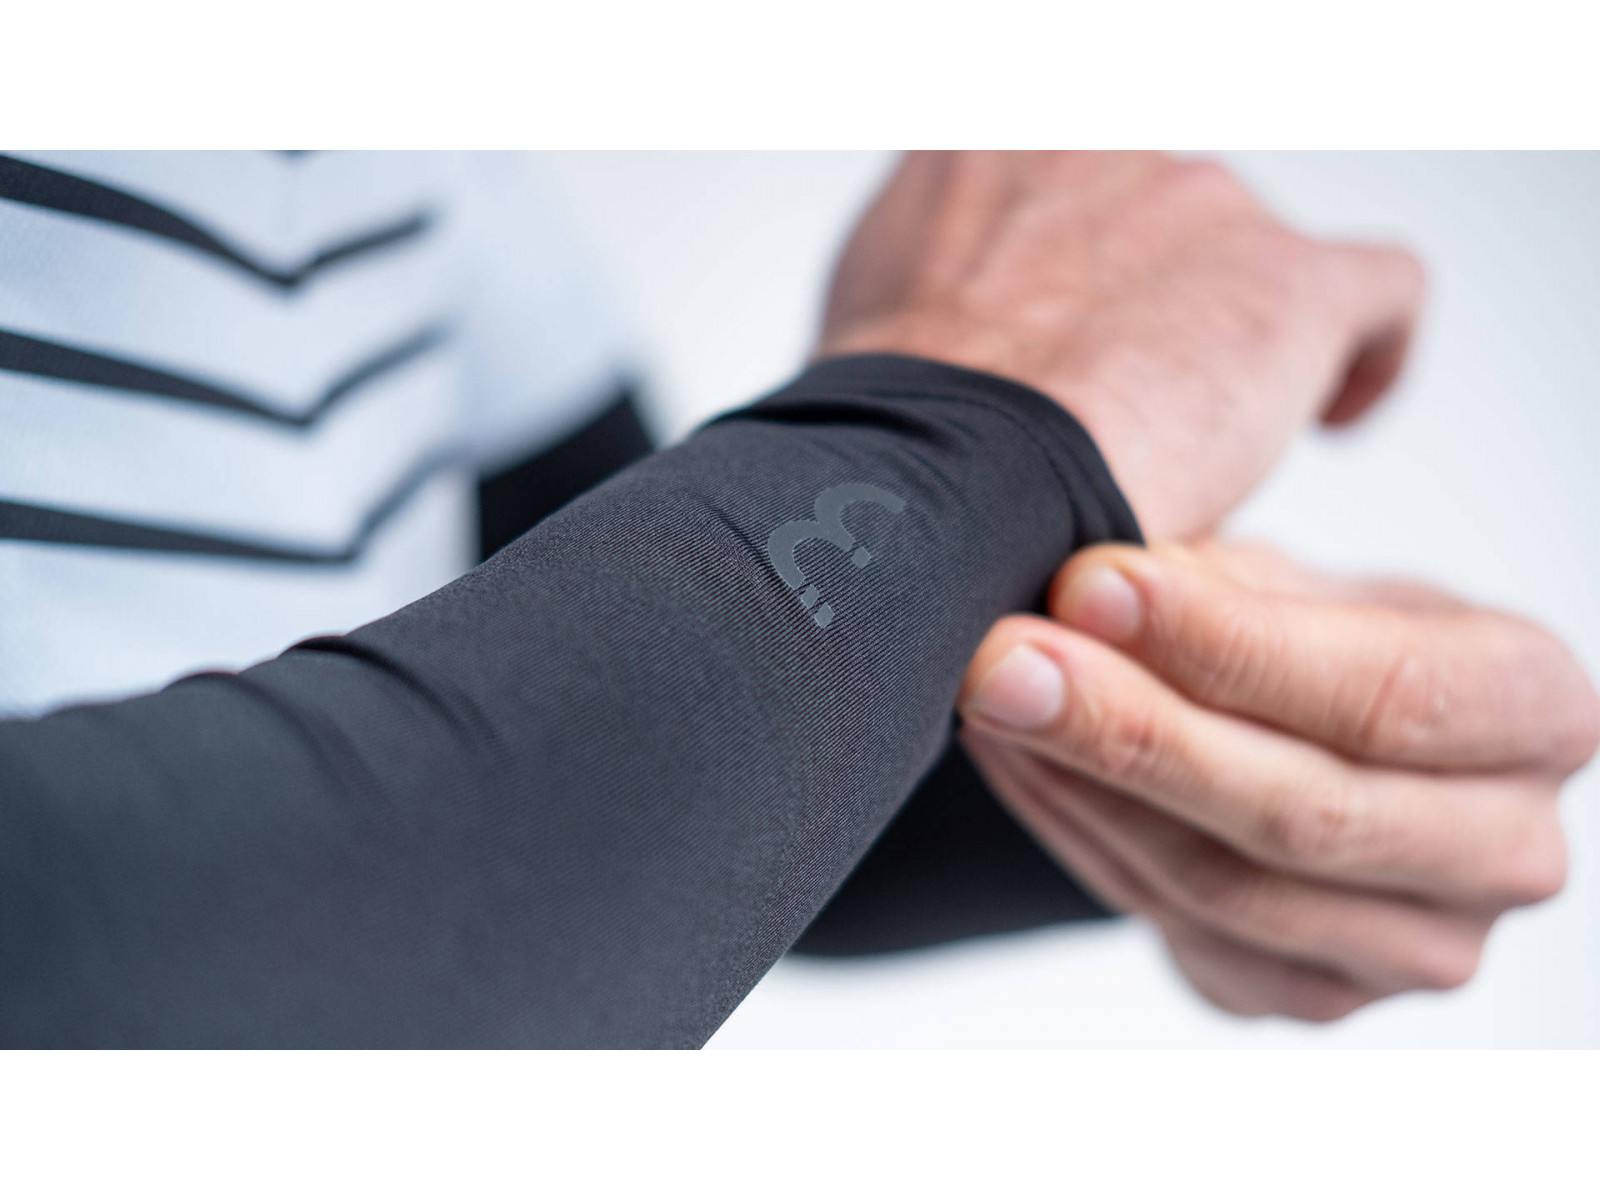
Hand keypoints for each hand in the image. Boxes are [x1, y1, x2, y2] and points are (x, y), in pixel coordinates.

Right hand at [819, 151, 1424, 538]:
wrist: (950, 480)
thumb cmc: (896, 437)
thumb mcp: (871, 313)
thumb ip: (933, 281)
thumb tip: (964, 336)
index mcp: (985, 149)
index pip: (1062, 180)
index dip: (1082, 261)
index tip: (1083, 323)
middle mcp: (1097, 146)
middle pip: (1162, 221)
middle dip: (1151, 309)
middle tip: (1121, 415)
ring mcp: (1199, 202)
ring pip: (1251, 265)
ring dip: (1228, 345)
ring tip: (1197, 448)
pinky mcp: (1289, 282)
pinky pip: (1378, 291)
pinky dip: (1365, 353)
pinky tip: (1336, 414)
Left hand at [956, 541, 1599, 1020]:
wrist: (1314, 734)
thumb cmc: (1311, 635)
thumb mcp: (1290, 579)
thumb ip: (1210, 587)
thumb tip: (1086, 596)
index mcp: (1537, 709)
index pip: (1387, 693)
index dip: (1224, 644)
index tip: (1087, 586)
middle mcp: (1508, 849)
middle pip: (1304, 814)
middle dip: (1130, 728)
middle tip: (1004, 663)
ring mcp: (1417, 948)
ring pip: (1226, 888)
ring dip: (1085, 788)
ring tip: (993, 699)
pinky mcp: (1318, 996)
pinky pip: (1181, 932)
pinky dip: (1081, 840)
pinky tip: (1020, 763)